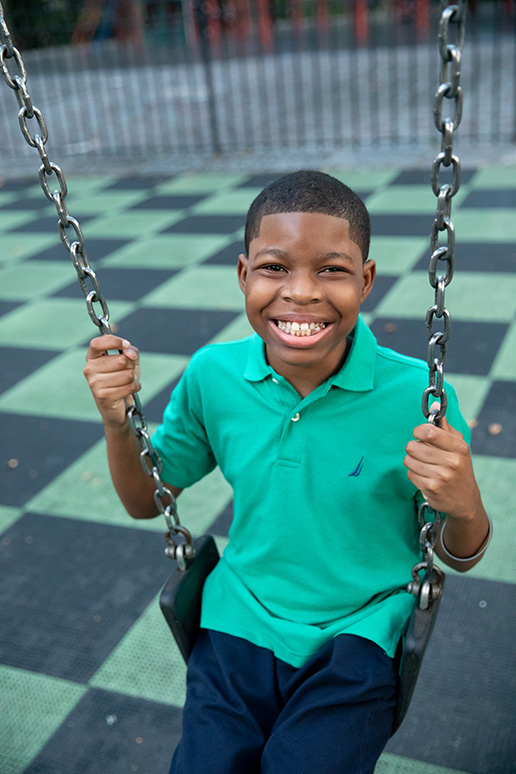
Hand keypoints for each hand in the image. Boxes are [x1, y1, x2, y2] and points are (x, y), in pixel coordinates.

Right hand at [84, 335, 140, 427]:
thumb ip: (131, 352)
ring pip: (127, 374)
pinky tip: (130, 390)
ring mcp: (94, 383)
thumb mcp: (129, 361)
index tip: (126, 345)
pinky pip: (129, 387)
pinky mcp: (103, 396)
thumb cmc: (122, 379)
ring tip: (128, 382)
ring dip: (133, 379)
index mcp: (92, 357)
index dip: (114, 342)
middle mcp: (89, 369)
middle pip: (121, 360)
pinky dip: (135, 388)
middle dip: (131, 366)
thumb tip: (129, 353)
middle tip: (127, 372)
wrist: (119, 406)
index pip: (97, 343)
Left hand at [404, 403, 481, 520]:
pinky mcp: (431, 489)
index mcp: (459, 448)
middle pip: (413, 446)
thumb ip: (445, 427)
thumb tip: (435, 405)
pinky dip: (414, 474)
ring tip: (423, 464)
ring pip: (408, 460)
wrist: (465, 500)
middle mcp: (451, 462)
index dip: (418, 431)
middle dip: (413, 447)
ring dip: (412, 461)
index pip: (429, 432)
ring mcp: (441, 477)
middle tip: (422, 452)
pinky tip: (425, 476)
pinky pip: (410, 474)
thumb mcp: (458, 446)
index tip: (419, 433)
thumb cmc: (459, 467)